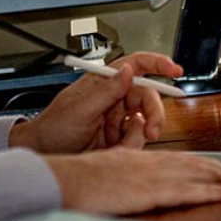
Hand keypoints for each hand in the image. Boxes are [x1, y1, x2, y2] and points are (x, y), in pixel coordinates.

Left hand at [10, 52, 183, 153]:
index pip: (135, 65)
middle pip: (147, 96)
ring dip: (139, 134)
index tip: (174, 70)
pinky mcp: (118, 137)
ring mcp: (116, 117)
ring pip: (145, 120)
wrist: (45, 156)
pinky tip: (115, 148)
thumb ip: (106, 91)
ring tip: (121, 144)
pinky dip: (131, 145)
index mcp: (103, 82)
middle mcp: (113, 97)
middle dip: (153, 113)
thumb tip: (128, 71)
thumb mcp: (80, 109)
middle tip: (151, 130)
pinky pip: (136, 139)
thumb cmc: (53, 128)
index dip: (157, 64)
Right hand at [45, 148, 220, 213]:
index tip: (220, 170)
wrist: (64, 180)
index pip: (178, 160)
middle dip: (219, 170)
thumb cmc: (80, 177)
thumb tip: (137, 138)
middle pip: (191, 164)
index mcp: (139, 158)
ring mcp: (150, 175)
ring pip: (194, 174)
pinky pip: (185, 189)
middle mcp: (148, 163)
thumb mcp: (107, 161)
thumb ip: (125, 150)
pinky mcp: (148, 190)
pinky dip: (207, 189)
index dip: (202, 165)